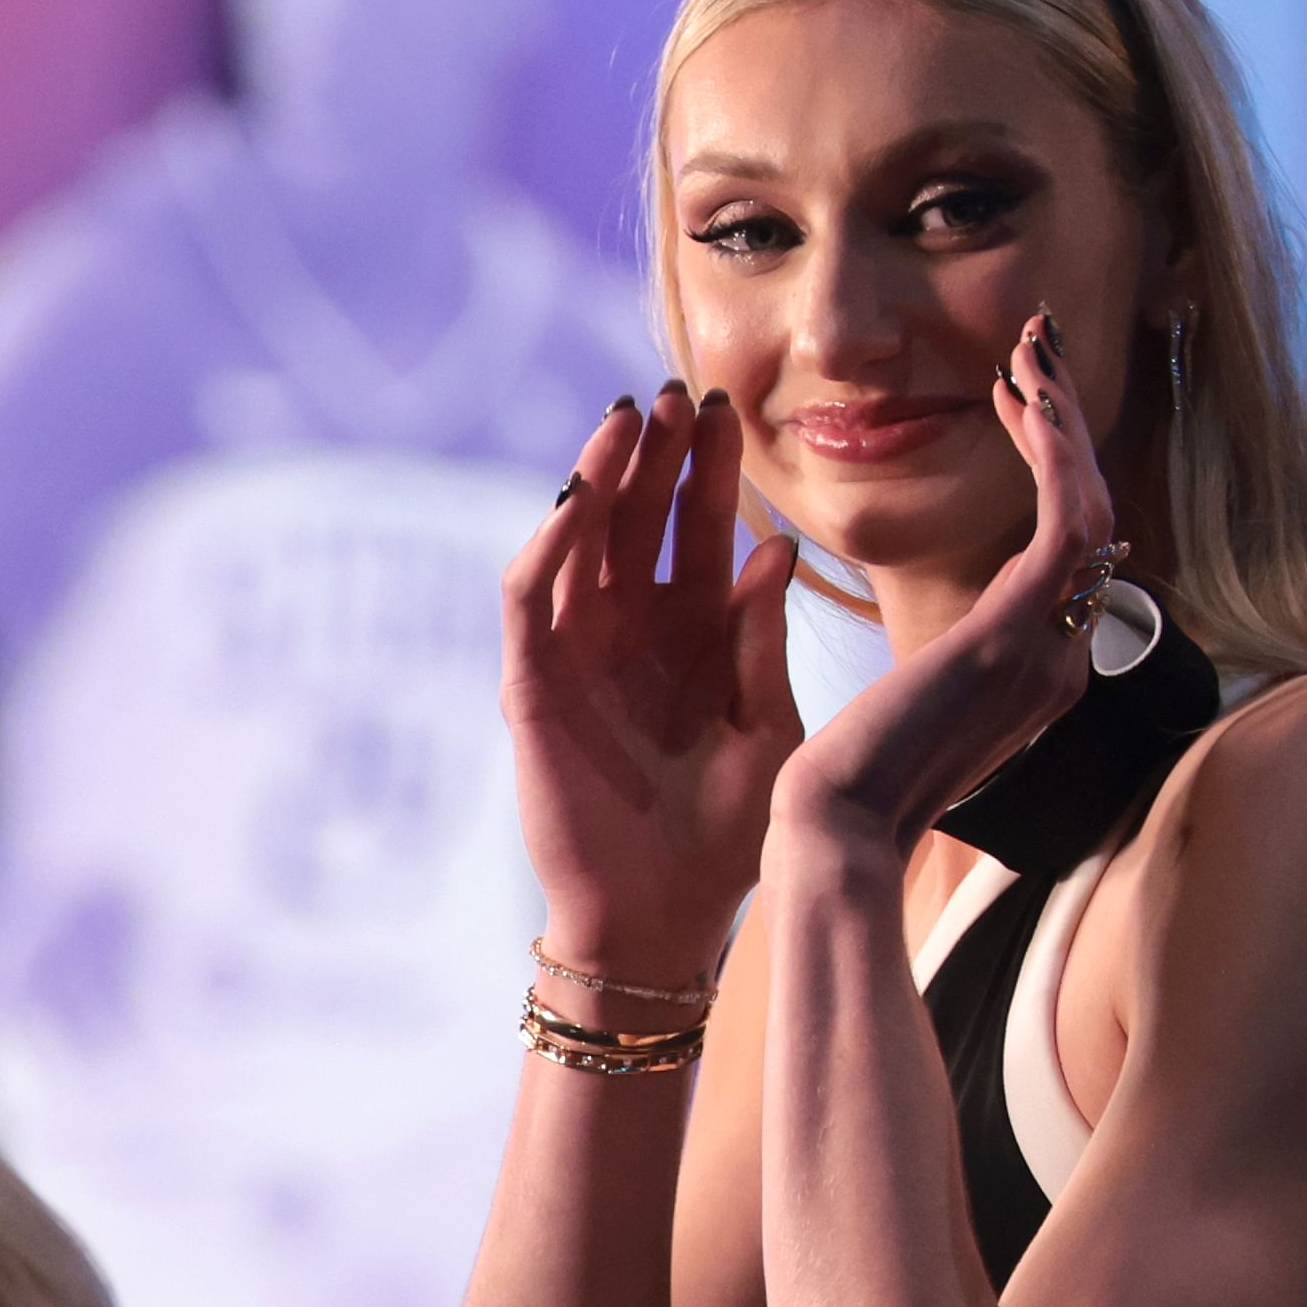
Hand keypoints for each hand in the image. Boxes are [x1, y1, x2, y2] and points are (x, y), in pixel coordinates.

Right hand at [503, 383, 803, 973]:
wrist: (666, 917)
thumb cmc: (730, 834)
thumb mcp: (767, 729)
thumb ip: (761, 643)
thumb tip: (774, 549)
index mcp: (694, 628)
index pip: (697, 524)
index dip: (708, 466)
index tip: (731, 407)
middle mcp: (633, 626)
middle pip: (637, 513)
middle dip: (654, 450)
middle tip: (677, 389)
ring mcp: (579, 651)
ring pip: (580, 540)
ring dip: (599, 477)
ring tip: (627, 418)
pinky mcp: (533, 684)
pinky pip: (531, 599)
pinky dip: (548, 546)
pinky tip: (579, 501)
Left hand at [773, 310, 1116, 856]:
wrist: (839, 833)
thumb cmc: (852, 785)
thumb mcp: (918, 711)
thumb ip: (962, 666)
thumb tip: (981, 628)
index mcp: (1041, 677)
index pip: (1074, 555)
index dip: (1057, 468)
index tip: (1022, 402)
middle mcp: (1065, 662)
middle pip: (1095, 520)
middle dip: (1068, 426)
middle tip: (1041, 348)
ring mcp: (1051, 650)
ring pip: (1090, 507)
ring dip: (1065, 421)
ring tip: (1036, 350)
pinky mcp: (1018, 634)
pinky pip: (1065, 523)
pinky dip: (1052, 452)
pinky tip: (1022, 397)